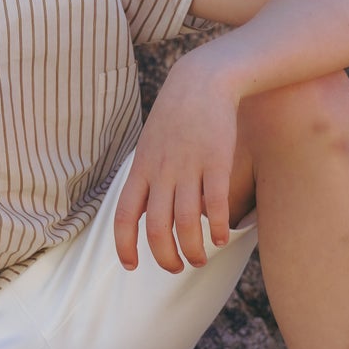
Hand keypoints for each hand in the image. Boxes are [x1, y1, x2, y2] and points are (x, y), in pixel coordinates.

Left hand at [112, 55, 240, 272]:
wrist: (201, 81)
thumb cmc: (176, 117)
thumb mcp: (150, 145)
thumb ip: (149, 178)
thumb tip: (152, 212)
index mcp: (141, 170)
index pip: (124, 217)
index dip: (125, 246)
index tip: (132, 266)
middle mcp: (162, 172)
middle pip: (157, 229)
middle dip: (165, 257)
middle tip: (176, 268)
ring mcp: (189, 167)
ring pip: (186, 223)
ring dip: (193, 250)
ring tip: (200, 259)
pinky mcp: (216, 161)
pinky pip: (215, 205)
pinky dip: (218, 228)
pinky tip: (223, 238)